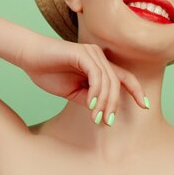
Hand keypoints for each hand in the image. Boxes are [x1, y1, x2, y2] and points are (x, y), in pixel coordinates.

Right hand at [14, 33, 147, 123]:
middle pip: (118, 82)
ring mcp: (92, 53)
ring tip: (97, 117)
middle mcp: (99, 56)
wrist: (28, 58)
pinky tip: (91, 104)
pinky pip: (97, 75)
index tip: (144, 105)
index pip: (124, 77)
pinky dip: (96, 91)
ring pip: (109, 80)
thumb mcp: (73, 91)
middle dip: (115, 104)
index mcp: (99, 64)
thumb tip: (103, 111)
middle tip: (107, 121)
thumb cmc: (48, 72)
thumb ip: (89, 98)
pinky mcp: (83, 53)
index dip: (136, 91)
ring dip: (104, 102)